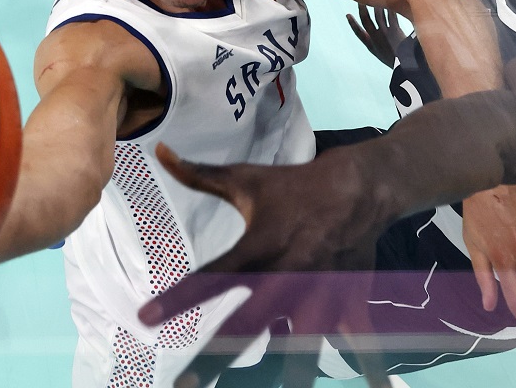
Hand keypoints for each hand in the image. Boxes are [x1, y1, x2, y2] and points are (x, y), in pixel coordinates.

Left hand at [138, 144, 392, 387]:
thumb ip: (200, 174)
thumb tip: (160, 151)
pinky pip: (361, 344)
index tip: (145, 318)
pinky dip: (369, 368)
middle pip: (245, 329)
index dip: (177, 299)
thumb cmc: (296, 186)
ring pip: (299, 349)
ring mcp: (320, 296)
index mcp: (256, 250)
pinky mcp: (350, 304)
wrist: (360, 186)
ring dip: (282, 375)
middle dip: (216, 360)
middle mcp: (285, 278)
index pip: (209, 278)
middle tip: (185, 385)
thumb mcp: (247, 179)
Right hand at [346, 4, 406, 68]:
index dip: (352, 23)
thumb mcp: (377, 52)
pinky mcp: (396, 30)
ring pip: (378, 15)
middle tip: (360, 0)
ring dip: (376, 5)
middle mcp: (376, 38)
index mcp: (370, 45)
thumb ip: (371, 41)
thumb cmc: (391, 58)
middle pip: (366, 20)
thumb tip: (366, 31)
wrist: (406, 63)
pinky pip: (390, 15)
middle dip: (362, 9)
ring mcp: (386, 33)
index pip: (358, 32)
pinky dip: (389, 8)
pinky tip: (389, 2)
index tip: (347, 15)